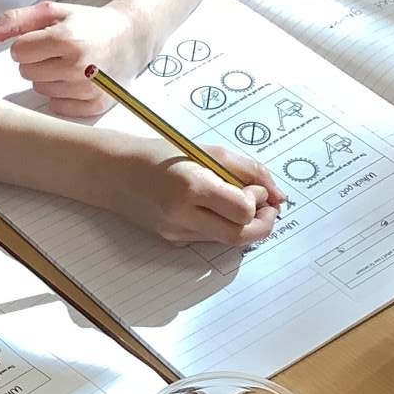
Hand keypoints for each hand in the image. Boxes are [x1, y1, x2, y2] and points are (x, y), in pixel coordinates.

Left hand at [0, 1, 147, 119]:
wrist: (130, 38)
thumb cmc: (88, 23)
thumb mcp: (53, 12)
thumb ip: (16, 20)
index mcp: (66, 39)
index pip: (17, 52)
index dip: (27, 45)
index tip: (45, 40)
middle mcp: (76, 66)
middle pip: (26, 73)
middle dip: (37, 61)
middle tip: (59, 52)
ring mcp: (86, 89)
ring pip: (40, 89)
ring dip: (49, 77)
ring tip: (70, 64)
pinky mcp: (94, 105)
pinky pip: (56, 106)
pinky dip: (61, 95)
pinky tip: (77, 80)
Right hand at [101, 140, 284, 246]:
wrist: (115, 173)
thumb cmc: (162, 156)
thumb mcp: (208, 151)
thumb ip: (248, 170)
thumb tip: (278, 196)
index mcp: (192, 186)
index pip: (243, 210)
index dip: (259, 202)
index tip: (256, 189)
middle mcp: (182, 215)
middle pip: (240, 237)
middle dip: (263, 224)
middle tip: (266, 208)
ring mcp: (176, 233)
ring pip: (227, 240)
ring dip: (242, 224)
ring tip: (236, 202)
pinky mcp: (172, 241)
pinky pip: (209, 239)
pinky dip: (220, 225)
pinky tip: (209, 208)